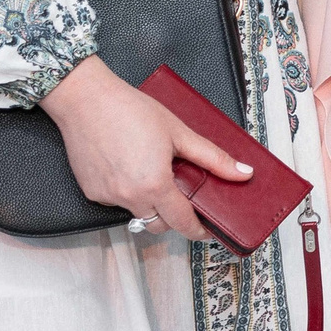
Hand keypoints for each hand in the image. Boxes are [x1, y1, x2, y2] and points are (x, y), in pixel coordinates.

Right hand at [38, 56, 252, 240]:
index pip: (182, 223)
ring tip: (157, 175)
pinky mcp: (92, 192)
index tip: (207, 229)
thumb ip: (213, 158)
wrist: (86, 100)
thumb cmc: (131, 111)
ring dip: (151, 204)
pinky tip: (131, 167)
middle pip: (158, 224)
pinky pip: (117, 202)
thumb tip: (244, 173)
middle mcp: (129, 197)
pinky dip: (129, 192)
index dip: (198, 230)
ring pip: (137, 213)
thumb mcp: (180, 133)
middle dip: (174, 217)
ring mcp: (108, 196)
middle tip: (184, 197)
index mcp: (154, 185)